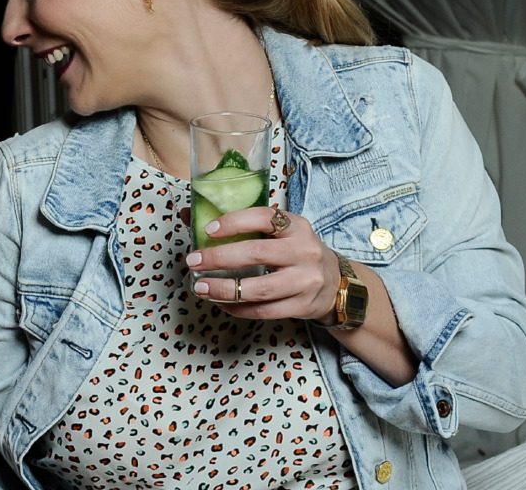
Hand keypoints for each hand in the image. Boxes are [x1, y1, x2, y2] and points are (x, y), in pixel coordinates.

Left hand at [186, 205, 340, 321]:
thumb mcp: (278, 233)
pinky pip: (265, 311)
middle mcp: (304, 252)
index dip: (235, 222)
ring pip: (260, 288)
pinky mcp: (303, 306)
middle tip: (193, 261)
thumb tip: (189, 214)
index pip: (265, 218)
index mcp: (297, 226)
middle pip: (257, 253)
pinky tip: (221, 304)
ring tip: (200, 287)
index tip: (208, 229)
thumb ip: (240, 224)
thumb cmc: (295, 252)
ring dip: (225, 289)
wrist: (337, 284)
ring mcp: (306, 281)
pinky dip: (239, 309)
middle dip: (220, 258)